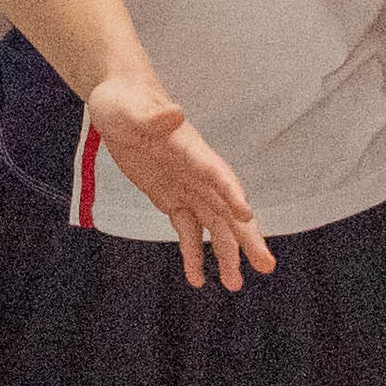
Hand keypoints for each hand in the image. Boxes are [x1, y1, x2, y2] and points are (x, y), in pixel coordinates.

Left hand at [82, 74, 274, 287]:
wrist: (120, 101)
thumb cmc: (126, 100)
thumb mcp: (131, 109)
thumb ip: (153, 116)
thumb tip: (175, 113)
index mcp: (192, 149)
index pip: (216, 173)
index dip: (231, 193)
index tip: (246, 216)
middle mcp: (197, 172)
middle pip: (226, 208)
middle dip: (247, 237)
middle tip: (266, 265)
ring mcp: (187, 187)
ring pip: (213, 225)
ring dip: (226, 254)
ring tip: (235, 285)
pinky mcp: (171, 198)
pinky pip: (187, 230)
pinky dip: (193, 254)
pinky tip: (198, 280)